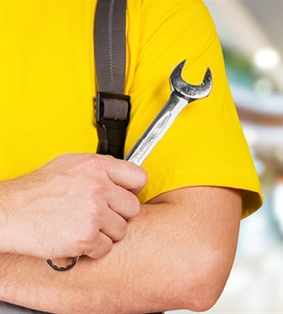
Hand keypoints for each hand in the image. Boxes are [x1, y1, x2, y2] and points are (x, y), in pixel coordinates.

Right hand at [0, 153, 146, 259]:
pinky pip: (106, 248)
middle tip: (100, 216)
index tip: (124, 196)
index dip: (132, 191)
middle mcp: (98, 186)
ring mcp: (93, 211)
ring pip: (121, 230)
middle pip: (133, 208)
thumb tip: (121, 176)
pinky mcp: (86, 235)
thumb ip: (100, 169)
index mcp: (96, 166)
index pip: (139, 177)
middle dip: (118, 215)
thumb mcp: (69, 165)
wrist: (9, 213)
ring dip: (106, 233)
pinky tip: (78, 239)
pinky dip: (93, 249)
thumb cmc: (35, 192)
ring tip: (85, 227)